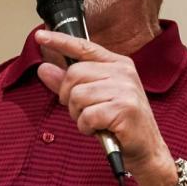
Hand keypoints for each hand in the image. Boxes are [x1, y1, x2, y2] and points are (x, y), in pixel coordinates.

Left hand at [34, 29, 175, 185]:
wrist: (147, 149)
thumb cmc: (120, 124)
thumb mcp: (93, 100)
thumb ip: (69, 84)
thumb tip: (44, 68)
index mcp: (117, 64)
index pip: (84, 47)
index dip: (59, 41)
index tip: (40, 36)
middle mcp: (123, 72)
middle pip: (74, 74)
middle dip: (68, 97)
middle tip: (82, 111)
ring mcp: (125, 89)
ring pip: (77, 96)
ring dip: (78, 115)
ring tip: (94, 122)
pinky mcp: (123, 109)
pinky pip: (87, 115)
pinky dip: (86, 127)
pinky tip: (98, 130)